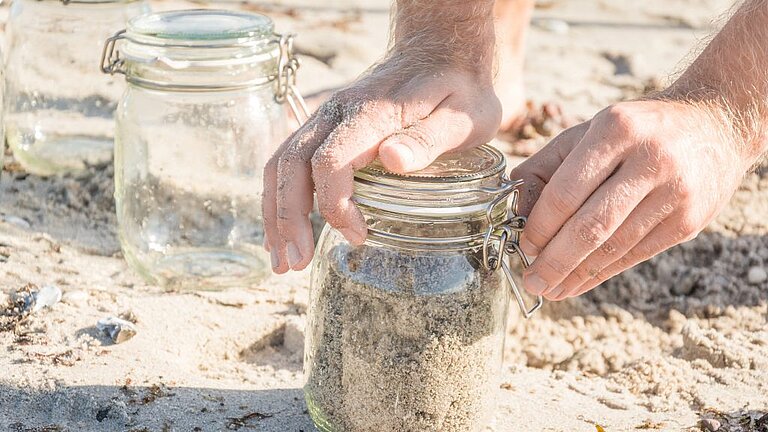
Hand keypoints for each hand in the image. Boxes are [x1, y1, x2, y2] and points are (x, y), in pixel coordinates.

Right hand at [262, 58, 500, 272]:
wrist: (441, 51)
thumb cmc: (459, 89)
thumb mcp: (461, 116)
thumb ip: (428, 138)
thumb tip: (391, 158)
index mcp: (370, 114)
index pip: (331, 161)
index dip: (335, 204)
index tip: (358, 235)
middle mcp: (337, 113)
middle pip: (292, 165)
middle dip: (288, 218)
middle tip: (295, 264)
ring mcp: (326, 118)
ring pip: (282, 164)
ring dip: (276, 213)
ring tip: (282, 260)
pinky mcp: (325, 128)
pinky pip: (288, 161)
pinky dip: (279, 197)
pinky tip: (282, 231)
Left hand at [511, 99, 750, 300]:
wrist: (717, 122)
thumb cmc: (634, 130)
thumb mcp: (587, 132)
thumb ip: (544, 168)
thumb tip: (513, 213)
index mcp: (615, 130)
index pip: (566, 192)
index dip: (540, 227)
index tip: (523, 247)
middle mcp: (649, 160)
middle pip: (591, 226)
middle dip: (554, 261)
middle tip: (531, 282)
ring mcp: (675, 193)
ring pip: (614, 246)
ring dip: (576, 275)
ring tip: (550, 290)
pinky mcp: (690, 221)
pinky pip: (636, 254)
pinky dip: (603, 273)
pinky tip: (579, 283)